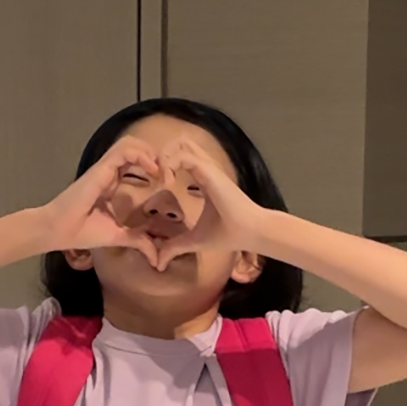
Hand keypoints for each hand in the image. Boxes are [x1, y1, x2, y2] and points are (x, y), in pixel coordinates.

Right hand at [44, 142, 163, 262]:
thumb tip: (156, 259)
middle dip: (155, 155)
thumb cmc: (82, 232)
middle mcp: (110, 172)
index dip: (154, 166)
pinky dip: (141, 155)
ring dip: (149, 152)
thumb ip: (138, 241)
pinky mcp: (101, 169)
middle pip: (135, 147)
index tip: (167, 182)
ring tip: (160, 169)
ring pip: (130, 143)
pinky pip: (123, 150)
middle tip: (167, 173)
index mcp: (113, 183)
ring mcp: (105, 168)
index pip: (135, 162)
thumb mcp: (118, 236)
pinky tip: (152, 169)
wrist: (58, 231)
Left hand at [138, 131, 267, 266]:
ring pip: (180, 143)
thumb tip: (159, 262)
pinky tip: (167, 182)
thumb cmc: (228, 234)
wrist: (250, 232)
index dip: (165, 164)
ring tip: (161, 178)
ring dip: (165, 157)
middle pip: (179, 143)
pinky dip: (170, 164)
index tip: (157, 184)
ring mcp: (208, 167)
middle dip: (161, 155)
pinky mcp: (209, 171)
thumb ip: (176, 246)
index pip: (181, 156)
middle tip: (155, 177)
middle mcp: (205, 168)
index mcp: (203, 178)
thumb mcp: (194, 240)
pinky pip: (184, 156)